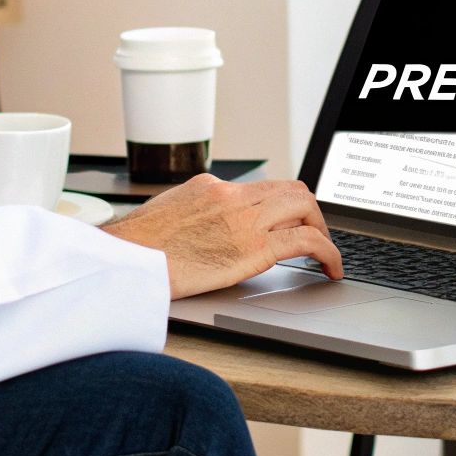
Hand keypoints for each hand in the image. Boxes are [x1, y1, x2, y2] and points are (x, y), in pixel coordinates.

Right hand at [102, 174, 343, 298]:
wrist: (123, 261)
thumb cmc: (135, 248)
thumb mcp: (167, 215)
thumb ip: (195, 216)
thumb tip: (208, 229)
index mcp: (211, 186)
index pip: (263, 187)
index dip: (285, 205)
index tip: (292, 220)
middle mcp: (231, 195)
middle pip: (292, 190)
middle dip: (310, 212)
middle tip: (315, 234)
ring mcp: (243, 219)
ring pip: (305, 207)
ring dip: (323, 230)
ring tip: (327, 254)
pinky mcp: (252, 248)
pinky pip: (306, 242)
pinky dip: (328, 252)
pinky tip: (332, 269)